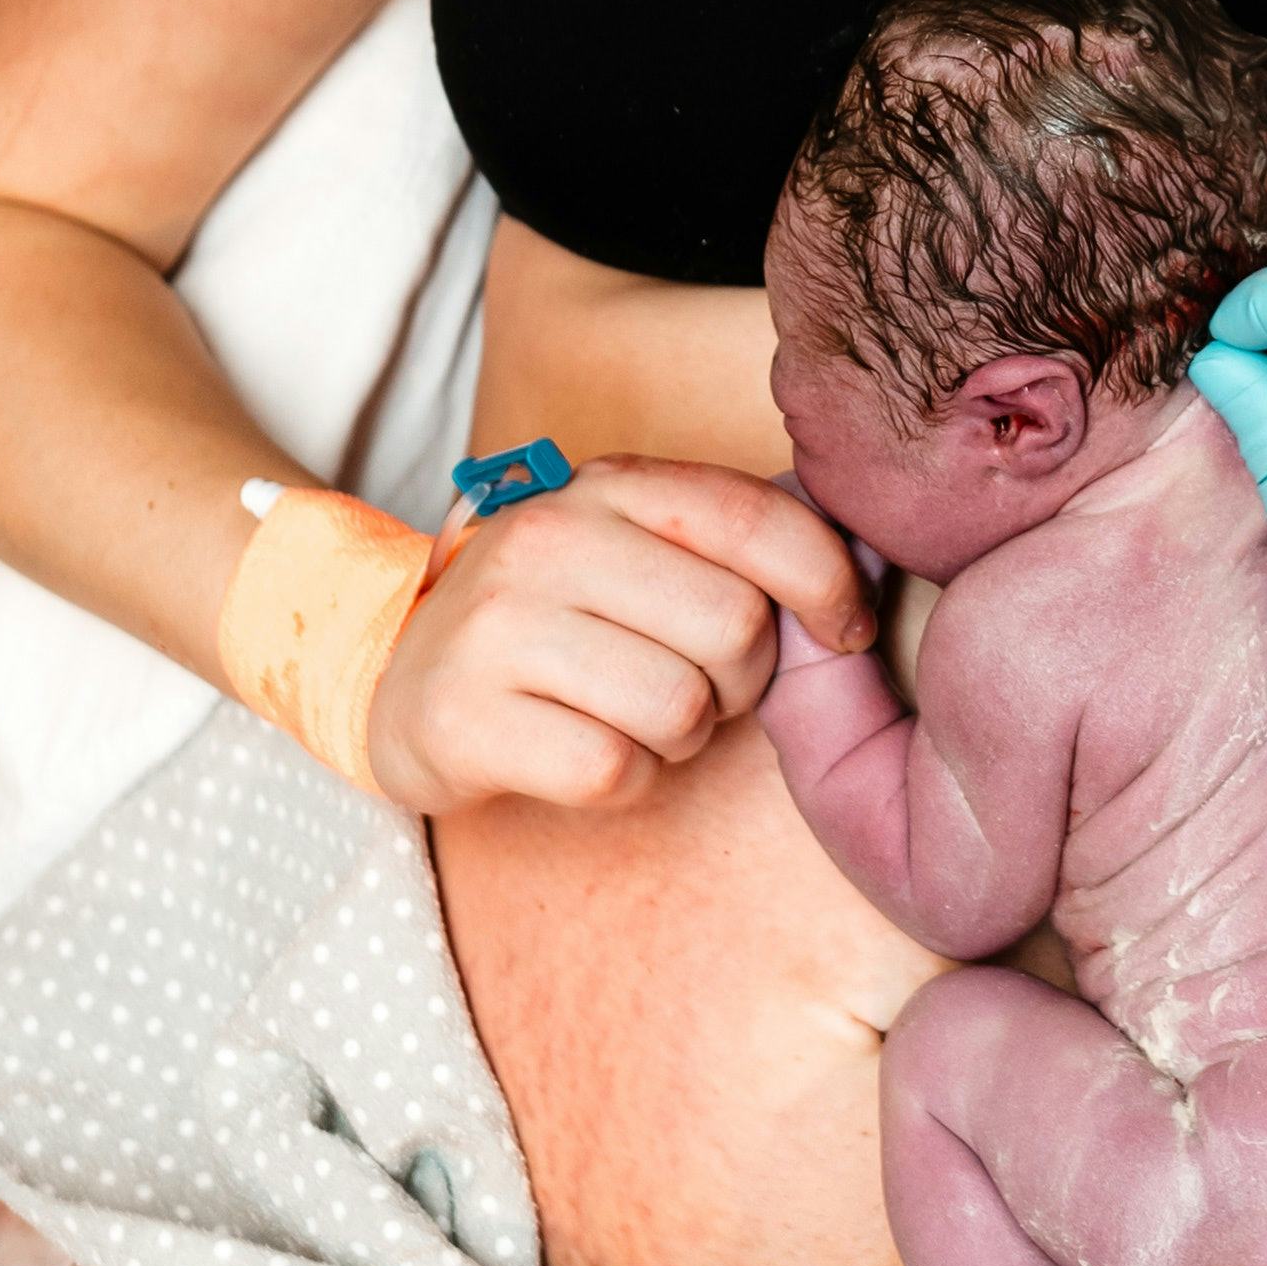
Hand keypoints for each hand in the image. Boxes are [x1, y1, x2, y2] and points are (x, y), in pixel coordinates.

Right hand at [364, 457, 874, 817]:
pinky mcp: (465, 719)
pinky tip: (583, 750)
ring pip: (680, 708)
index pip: (756, 518)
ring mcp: (497, 627)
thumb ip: (736, 542)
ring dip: (680, 737)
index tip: (844, 629)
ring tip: (632, 716)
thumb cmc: (556, 616)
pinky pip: (613, 771)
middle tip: (695, 684)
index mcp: (606, 485)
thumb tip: (868, 558)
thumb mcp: (633, 548)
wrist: (398, 675)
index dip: (827, 584)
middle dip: (742, 679)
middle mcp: (547, 539)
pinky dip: (621, 780)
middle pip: (735, 627)